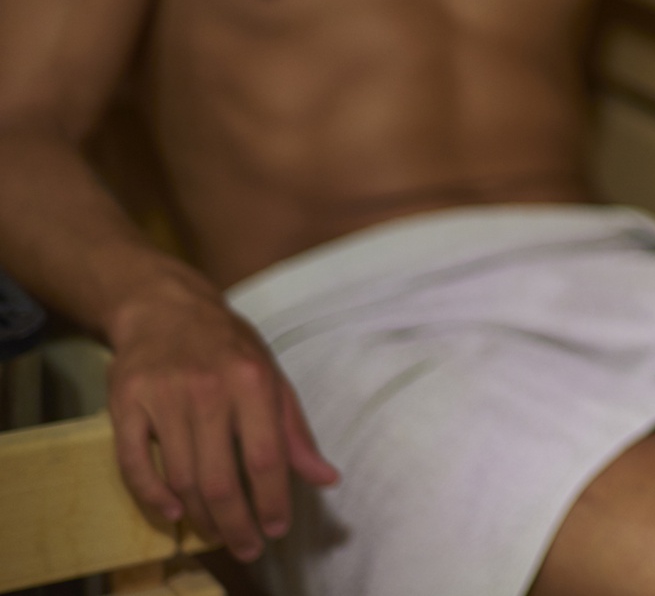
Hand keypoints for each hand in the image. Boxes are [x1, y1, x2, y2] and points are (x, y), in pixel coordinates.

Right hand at [105, 275, 338, 561]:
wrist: (164, 308)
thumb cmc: (227, 347)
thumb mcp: (272, 377)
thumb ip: (295, 431)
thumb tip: (327, 478)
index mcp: (252, 381)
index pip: (265, 456)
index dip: (272, 500)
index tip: (277, 529)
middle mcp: (208, 389)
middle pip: (220, 477)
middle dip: (235, 523)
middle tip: (246, 547)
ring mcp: (163, 396)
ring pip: (181, 477)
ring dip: (200, 517)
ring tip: (217, 534)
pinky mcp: (125, 403)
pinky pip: (133, 463)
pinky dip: (151, 495)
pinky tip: (172, 513)